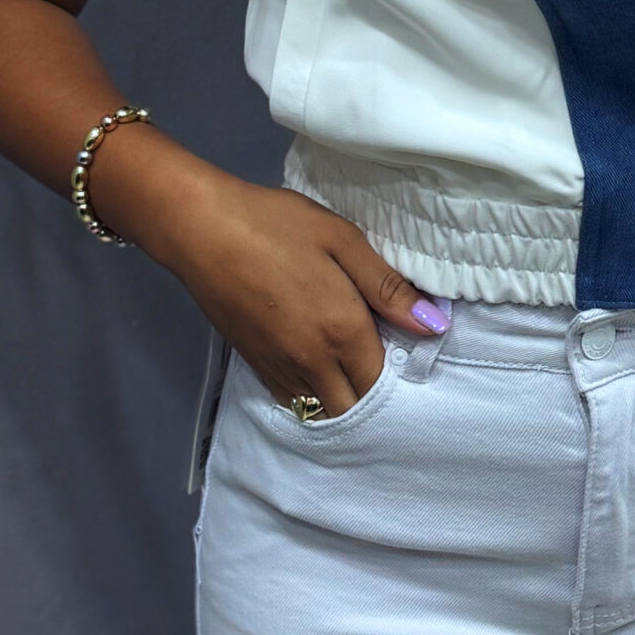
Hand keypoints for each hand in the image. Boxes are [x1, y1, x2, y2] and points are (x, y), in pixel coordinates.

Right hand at [155, 171, 448, 416]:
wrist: (201, 229)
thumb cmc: (277, 225)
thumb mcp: (342, 241)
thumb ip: (388, 287)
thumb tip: (433, 325)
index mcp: (343, 333)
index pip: (382, 380)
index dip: (397, 370)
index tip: (400, 345)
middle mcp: (313, 363)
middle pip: (352, 406)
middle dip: (368, 392)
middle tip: (374, 355)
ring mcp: (279, 368)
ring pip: (319, 408)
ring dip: (338, 396)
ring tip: (345, 362)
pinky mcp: (252, 364)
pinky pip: (290, 398)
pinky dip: (307, 393)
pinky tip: (313, 365)